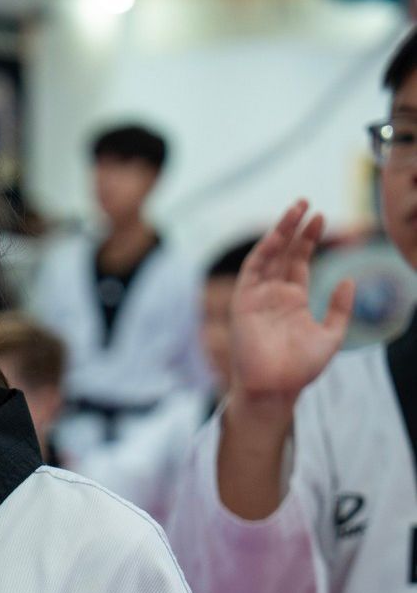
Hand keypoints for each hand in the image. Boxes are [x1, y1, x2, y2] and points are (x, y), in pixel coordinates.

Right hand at [229, 200, 354, 427]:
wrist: (276, 388)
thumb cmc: (300, 369)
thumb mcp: (331, 335)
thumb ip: (339, 308)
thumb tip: (348, 280)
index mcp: (292, 301)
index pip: (299, 262)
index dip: (309, 239)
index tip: (322, 218)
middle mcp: (273, 296)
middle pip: (284, 253)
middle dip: (295, 228)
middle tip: (308, 204)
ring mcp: (258, 298)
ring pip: (267, 257)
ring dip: (279, 232)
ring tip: (296, 209)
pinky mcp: (244, 304)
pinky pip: (252, 272)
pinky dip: (263, 252)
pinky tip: (277, 236)